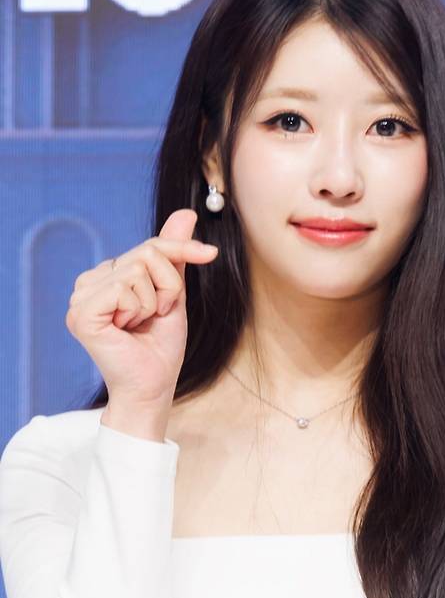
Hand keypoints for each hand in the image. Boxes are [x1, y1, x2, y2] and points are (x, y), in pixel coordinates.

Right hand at [66, 209, 218, 420]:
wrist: (154, 385)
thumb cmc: (160, 345)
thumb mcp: (173, 292)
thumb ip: (173, 254)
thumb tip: (186, 212)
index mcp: (107, 277)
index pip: (149, 246)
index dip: (181, 249)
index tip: (211, 253)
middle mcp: (89, 283)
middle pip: (145, 254)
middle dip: (167, 286)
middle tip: (158, 314)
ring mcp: (80, 297)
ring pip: (136, 269)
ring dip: (154, 301)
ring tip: (141, 324)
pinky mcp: (80, 313)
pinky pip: (123, 288)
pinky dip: (139, 309)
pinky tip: (127, 329)